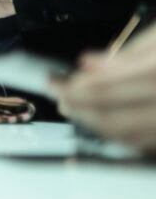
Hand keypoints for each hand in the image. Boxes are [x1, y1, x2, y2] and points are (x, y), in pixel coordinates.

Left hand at [58, 23, 155, 153]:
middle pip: (111, 116)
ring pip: (128, 135)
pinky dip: (122, 136)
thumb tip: (87, 65)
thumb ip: (125, 55)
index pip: (102, 87)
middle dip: (78, 109)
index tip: (52, 82)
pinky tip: (107, 123)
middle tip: (59, 98)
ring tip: (76, 110)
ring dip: (95, 125)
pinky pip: (146, 143)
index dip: (72, 87)